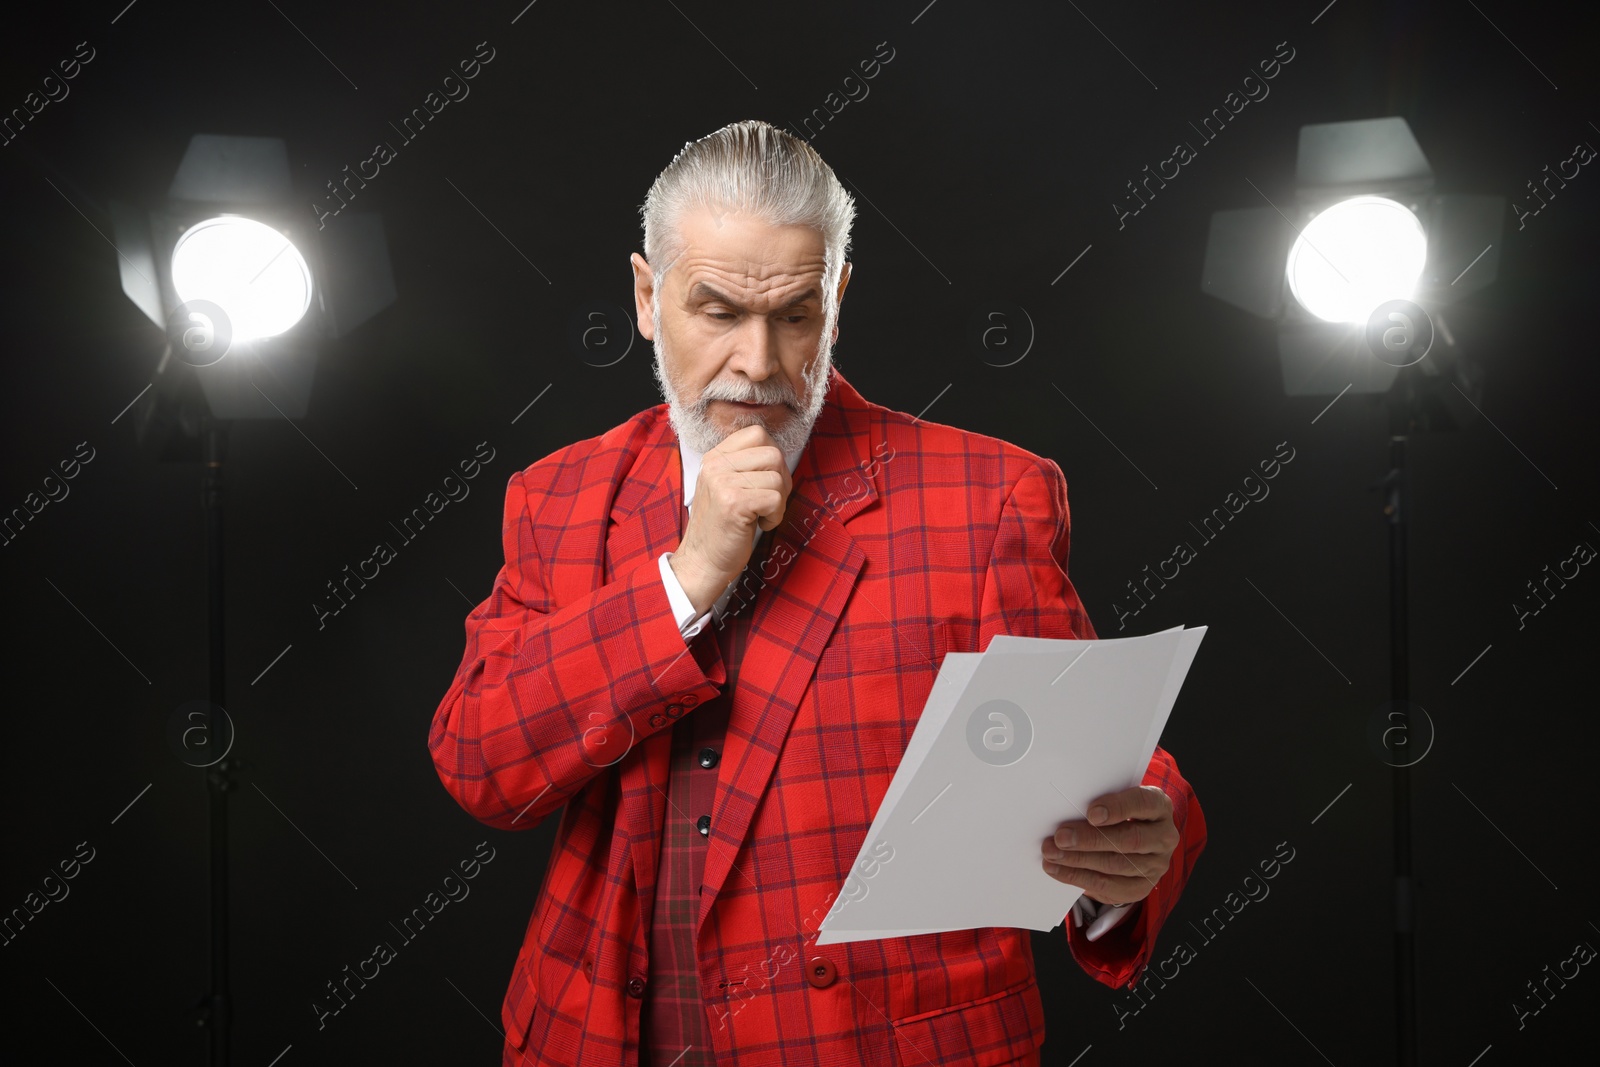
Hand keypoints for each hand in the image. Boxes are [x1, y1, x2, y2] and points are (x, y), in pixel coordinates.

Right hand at [670, 423, 792, 612]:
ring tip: (762, 515)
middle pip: (774, 453)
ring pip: (777, 477)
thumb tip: (780, 454)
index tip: (766, 480)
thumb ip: (746, 465)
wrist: (702, 561)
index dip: (773, 456)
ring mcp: (722, 483)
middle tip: (770, 501)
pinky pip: (775, 498)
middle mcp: (716, 465)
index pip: (757, 433)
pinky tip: (760, 525)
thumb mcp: (727, 486)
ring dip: (779, 501)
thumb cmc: (723, 527)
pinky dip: (776, 515)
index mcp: (715, 457)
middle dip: (782, 480)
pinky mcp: (733, 503)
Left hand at [1040, 784, 1175, 905]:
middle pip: (1129, 839)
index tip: (1091, 813)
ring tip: (1052, 854)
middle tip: (1060, 837)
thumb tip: (1064, 812)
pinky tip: (1058, 870)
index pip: (1143, 802)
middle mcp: (1164, 836)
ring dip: (1079, 860)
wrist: (1136, 842)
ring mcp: (1156, 864)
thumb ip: (1100, 804)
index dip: (1118, 807)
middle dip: (1090, 839)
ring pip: (1116, 865)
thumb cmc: (1119, 813)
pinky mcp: (1142, 886)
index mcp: (1159, 806)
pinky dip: (1079, 877)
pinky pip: (1109, 886)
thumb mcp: (1115, 801)